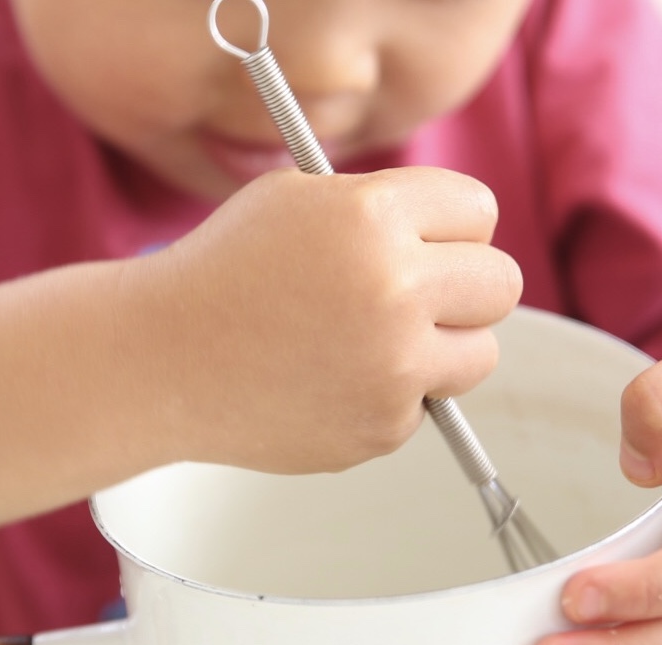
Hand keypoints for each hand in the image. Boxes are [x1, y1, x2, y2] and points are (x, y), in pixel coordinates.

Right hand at [133, 165, 521, 473]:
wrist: (159, 360)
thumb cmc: (221, 271)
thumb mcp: (296, 200)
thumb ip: (380, 208)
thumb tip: (461, 241)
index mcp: (373, 217)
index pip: (479, 211)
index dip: (450, 227)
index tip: (427, 243)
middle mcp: (394, 289)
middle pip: (502, 284)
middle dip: (466, 289)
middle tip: (419, 298)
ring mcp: (392, 366)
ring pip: (479, 355)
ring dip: (441, 349)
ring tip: (373, 344)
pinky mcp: (380, 427)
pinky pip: (421, 406)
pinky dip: (386, 397)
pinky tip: (324, 382)